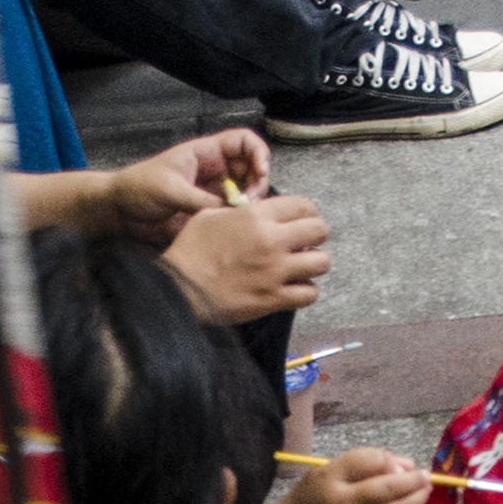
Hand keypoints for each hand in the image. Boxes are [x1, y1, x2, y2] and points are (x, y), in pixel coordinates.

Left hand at [103, 130, 274, 240]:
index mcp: (206, 153)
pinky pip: (233, 213)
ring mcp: (213, 192)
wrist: (120, 211)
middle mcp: (214, 170)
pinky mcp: (209, 213)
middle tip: (251, 203)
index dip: (258, 152)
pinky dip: (240, 219)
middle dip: (258, 183)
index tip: (260, 171)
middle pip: (252, 169)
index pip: (243, 142)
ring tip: (243, 216)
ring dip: (252, 204)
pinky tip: (235, 227)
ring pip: (246, 193)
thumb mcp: (170, 190)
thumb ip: (200, 201)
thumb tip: (230, 212)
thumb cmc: (138, 188)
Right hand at [163, 195, 330, 320]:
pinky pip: (309, 294)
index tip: (303, 219)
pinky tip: (295, 288)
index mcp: (256, 217)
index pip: (303, 205)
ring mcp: (275, 272)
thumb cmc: (191, 250)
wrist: (181, 288)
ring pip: (322, 263)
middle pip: (320, 230)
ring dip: (315, 263)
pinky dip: (306, 291)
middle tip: (305, 242)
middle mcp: (272, 241)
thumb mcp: (210, 215)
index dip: (307, 211)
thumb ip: (240, 211)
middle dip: (316, 235)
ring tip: (302, 266)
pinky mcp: (273, 298)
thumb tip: (256, 212)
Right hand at [274, 447, 428, 503]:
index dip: (390, 461)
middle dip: (412, 483)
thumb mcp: (328, 470)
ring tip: (424, 491)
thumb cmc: (312, 496)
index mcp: (330, 482)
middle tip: (427, 477)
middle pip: (385, 492)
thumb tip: (405, 465)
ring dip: (414, 502)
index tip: (406, 462)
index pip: (366, 463)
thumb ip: (365, 463)